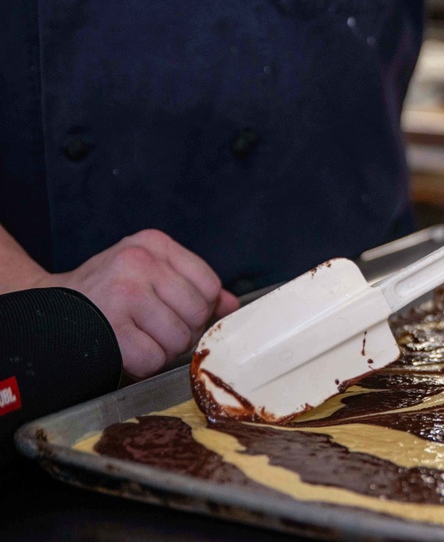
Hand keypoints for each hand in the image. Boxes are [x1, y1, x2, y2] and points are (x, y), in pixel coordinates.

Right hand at [37, 229, 238, 378]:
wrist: (47, 311)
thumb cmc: (106, 293)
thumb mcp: (149, 274)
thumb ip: (192, 285)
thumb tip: (232, 305)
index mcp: (153, 243)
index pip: (209, 284)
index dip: (198, 307)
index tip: (173, 310)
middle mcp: (138, 261)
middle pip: (197, 313)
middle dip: (181, 330)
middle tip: (151, 327)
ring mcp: (123, 292)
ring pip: (179, 339)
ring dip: (162, 349)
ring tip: (136, 335)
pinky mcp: (109, 326)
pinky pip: (153, 359)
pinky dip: (142, 364)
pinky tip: (124, 348)